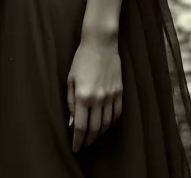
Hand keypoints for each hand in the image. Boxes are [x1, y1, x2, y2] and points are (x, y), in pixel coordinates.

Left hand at [67, 35, 122, 152]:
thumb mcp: (71, 79)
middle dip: (88, 139)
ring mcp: (110, 96)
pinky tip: (106, 123)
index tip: (75, 148)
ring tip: (94, 136)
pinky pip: (117, 113)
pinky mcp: (119, 91)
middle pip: (94, 128)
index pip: (81, 127)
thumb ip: (71, 102)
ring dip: (100, 133)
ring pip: (106, 123)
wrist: (101, 43)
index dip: (78, 140)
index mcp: (83, 96)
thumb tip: (72, 122)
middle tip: (84, 143)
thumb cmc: (82, 59)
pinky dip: (111, 122)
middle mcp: (98, 99)